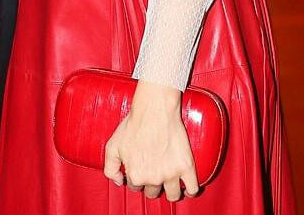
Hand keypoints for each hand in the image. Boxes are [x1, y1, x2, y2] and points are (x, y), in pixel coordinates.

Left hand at [104, 82, 198, 202]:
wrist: (154, 108)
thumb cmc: (134, 123)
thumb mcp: (112, 145)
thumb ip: (110, 168)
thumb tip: (119, 181)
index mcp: (136, 175)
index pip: (135, 187)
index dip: (137, 177)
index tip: (140, 170)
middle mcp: (153, 178)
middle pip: (153, 192)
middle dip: (152, 184)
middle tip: (154, 170)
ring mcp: (171, 174)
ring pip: (173, 195)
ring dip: (170, 191)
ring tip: (170, 181)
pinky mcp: (186, 167)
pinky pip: (192, 189)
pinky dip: (190, 191)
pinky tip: (187, 187)